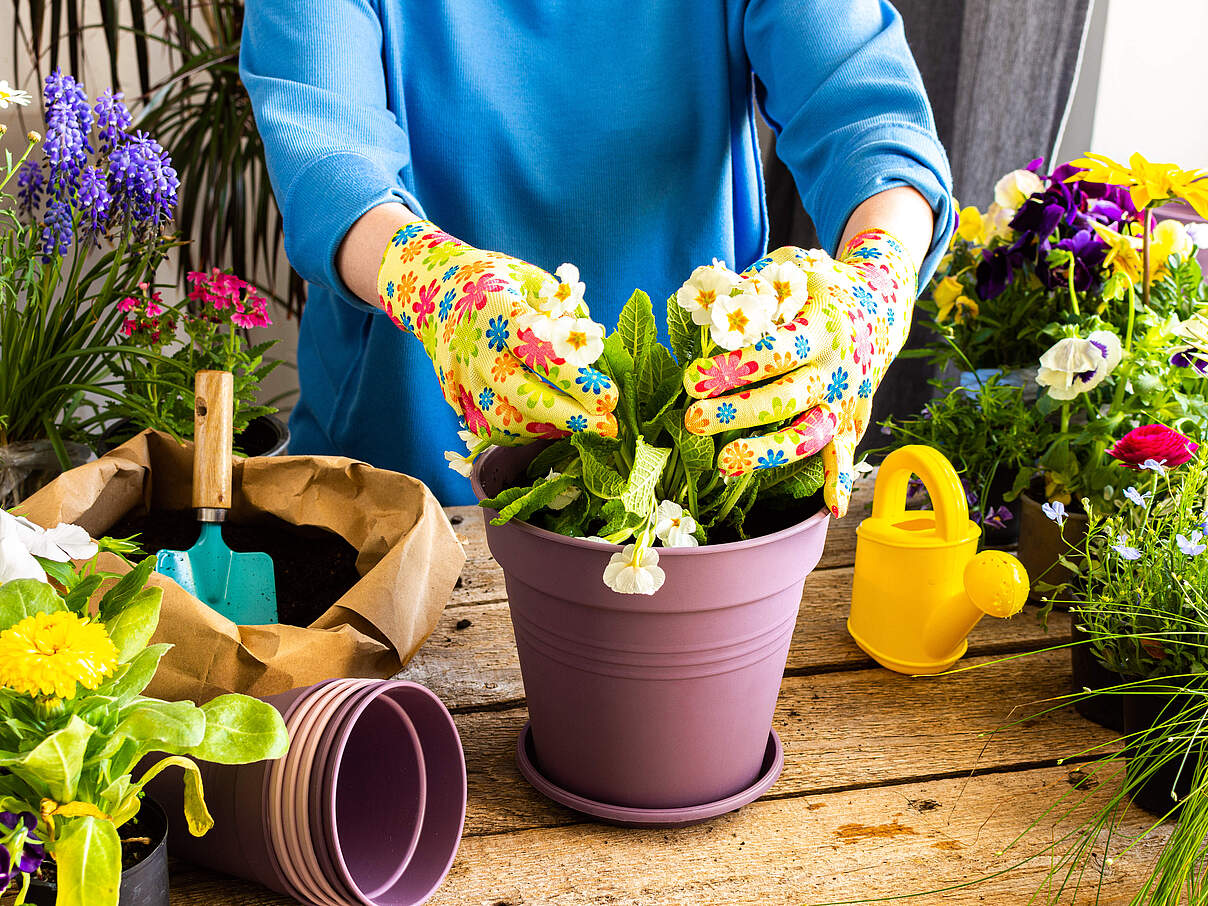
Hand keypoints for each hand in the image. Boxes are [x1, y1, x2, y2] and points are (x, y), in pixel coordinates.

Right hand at [376, 221, 618, 444]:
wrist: (436, 286)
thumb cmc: (499, 280)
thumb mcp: (534, 280)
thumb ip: (566, 313)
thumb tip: (596, 352)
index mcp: (500, 312)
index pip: (543, 355)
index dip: (578, 382)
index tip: (608, 398)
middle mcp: (477, 347)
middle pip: (524, 396)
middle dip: (570, 418)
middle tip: (607, 428)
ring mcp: (462, 375)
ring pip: (504, 420)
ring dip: (547, 429)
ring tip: (579, 426)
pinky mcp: (453, 393)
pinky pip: (486, 426)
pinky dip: (519, 434)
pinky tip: (546, 427)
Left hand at [681, 230, 916, 517]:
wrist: (880, 304)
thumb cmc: (818, 286)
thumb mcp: (792, 269)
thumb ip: (755, 286)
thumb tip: (714, 309)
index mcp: (823, 325)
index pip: (775, 351)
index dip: (735, 367)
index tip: (692, 379)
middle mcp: (838, 367)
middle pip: (788, 397)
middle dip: (738, 412)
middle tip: (693, 420)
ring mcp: (847, 398)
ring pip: (812, 434)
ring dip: (770, 452)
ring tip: (724, 464)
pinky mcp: (853, 419)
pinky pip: (846, 454)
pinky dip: (841, 481)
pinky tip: (830, 510)